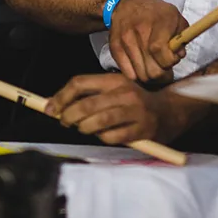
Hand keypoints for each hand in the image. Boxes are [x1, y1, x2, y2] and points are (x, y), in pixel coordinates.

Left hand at [45, 73, 186, 144]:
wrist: (169, 111)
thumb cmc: (134, 102)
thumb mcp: (114, 90)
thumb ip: (89, 94)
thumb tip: (56, 105)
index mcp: (114, 80)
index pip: (80, 83)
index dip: (60, 96)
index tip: (49, 108)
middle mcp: (124, 93)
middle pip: (85, 105)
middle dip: (68, 116)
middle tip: (64, 122)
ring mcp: (133, 112)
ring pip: (96, 122)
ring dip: (84, 128)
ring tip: (84, 128)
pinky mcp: (140, 130)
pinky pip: (110, 137)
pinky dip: (102, 138)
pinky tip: (106, 135)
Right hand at [108, 0, 187, 83]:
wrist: (127, 3)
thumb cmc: (156, 13)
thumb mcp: (175, 17)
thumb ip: (182, 37)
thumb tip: (179, 56)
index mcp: (159, 22)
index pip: (160, 51)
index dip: (169, 62)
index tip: (173, 59)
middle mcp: (140, 31)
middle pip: (152, 70)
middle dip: (162, 74)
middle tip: (165, 68)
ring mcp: (126, 40)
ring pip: (141, 76)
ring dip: (150, 76)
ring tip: (154, 66)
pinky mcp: (115, 48)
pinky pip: (128, 74)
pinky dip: (137, 75)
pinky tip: (142, 66)